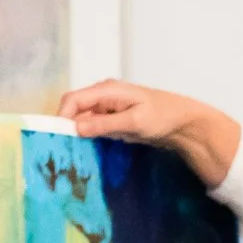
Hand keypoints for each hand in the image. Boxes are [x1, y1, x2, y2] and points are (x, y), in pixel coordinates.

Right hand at [57, 81, 241, 187]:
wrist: (184, 123)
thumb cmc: (163, 117)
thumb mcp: (134, 122)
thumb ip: (105, 124)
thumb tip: (77, 128)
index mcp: (107, 90)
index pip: (73, 100)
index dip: (61, 117)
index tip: (57, 137)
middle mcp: (103, 96)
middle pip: (75, 109)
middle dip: (66, 126)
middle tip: (62, 148)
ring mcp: (107, 108)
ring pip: (82, 119)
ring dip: (77, 133)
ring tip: (72, 152)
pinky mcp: (113, 119)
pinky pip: (93, 127)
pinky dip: (88, 137)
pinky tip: (87, 150)